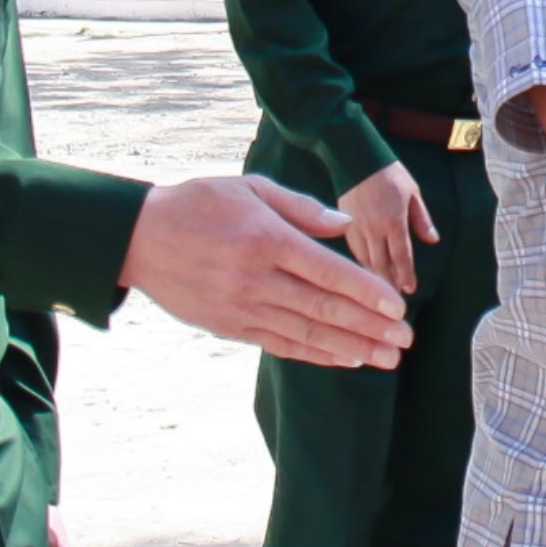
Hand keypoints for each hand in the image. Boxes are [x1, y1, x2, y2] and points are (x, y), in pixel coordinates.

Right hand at [121, 174, 411, 367]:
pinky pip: (281, 344)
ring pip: (307, 334)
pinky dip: (316, 354)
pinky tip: (346, 358)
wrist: (140, 238)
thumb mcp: (250, 188)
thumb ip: (301, 208)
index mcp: (266, 239)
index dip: (366, 291)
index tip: (397, 306)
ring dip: (352, 348)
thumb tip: (346, 224)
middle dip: (370, 327)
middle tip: (405, 340)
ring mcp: (242, 307)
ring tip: (387, 358)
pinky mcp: (231, 326)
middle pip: (324, 309)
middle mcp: (256, 278)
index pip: (327, 271)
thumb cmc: (199, 204)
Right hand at [338, 159, 438, 296]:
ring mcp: (356, 229)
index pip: (401, 257)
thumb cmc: (389, 174)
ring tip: (382, 291)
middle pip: (381, 265)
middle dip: (389, 284)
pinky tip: (365, 272)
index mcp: (394, 221)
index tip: (410, 289)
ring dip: (374, 278)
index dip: (406, 275)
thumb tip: (433, 240)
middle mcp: (374, 229)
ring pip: (365, 262)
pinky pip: (353, 252)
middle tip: (396, 298)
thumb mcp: (412, 192)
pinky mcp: (344, 226)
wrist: (355, 158)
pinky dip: (360, 264)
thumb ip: (421, 219)